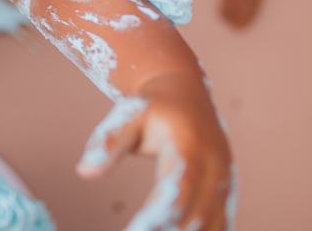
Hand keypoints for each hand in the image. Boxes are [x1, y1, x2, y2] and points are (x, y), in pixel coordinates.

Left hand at [76, 73, 235, 230]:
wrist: (185, 94)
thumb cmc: (152, 109)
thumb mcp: (129, 116)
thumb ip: (109, 142)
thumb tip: (84, 171)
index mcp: (189, 146)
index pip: (176, 189)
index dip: (159, 215)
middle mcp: (214, 168)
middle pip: (196, 215)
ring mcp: (225, 183)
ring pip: (211, 225)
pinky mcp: (227, 194)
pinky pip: (220, 224)